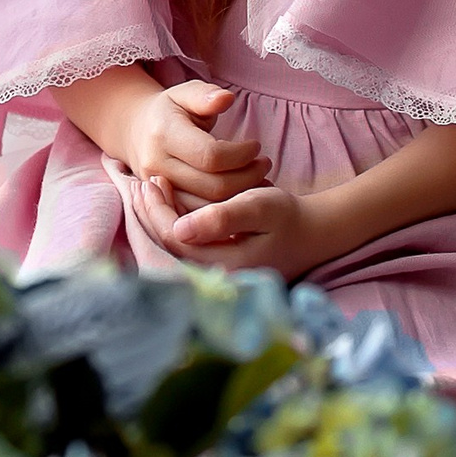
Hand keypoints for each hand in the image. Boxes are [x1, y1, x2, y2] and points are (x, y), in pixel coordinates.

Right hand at [110, 79, 271, 204]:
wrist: (135, 132)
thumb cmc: (169, 111)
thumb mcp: (185, 93)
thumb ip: (206, 95)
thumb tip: (227, 98)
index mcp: (164, 134)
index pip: (211, 156)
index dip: (241, 154)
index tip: (256, 146)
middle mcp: (158, 166)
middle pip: (213, 186)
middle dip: (247, 177)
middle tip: (264, 164)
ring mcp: (160, 190)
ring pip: (208, 207)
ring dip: (239, 197)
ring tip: (258, 179)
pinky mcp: (164, 205)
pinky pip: (199, 216)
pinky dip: (224, 208)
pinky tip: (240, 194)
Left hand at [139, 177, 336, 279]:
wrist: (314, 233)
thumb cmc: (289, 216)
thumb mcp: (260, 208)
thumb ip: (223, 218)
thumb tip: (181, 229)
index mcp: (226, 265)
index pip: (176, 239)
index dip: (159, 210)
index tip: (154, 180)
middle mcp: (217, 276)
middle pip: (170, 246)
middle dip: (151, 214)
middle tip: (141, 182)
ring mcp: (217, 274)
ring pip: (175, 247)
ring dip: (159, 218)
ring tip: (148, 190)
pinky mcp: (219, 266)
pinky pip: (186, 246)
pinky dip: (173, 223)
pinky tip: (168, 204)